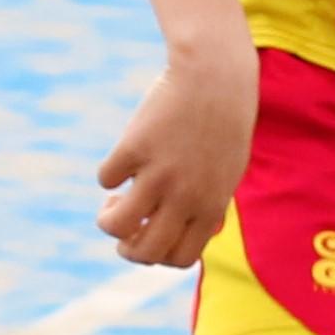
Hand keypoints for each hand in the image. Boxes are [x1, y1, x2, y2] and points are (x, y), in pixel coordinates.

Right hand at [93, 37, 259, 269]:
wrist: (215, 76)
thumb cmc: (224, 124)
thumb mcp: (227, 171)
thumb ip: (211, 206)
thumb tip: (194, 234)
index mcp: (210, 206)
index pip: (180, 259)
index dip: (159, 254)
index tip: (153, 232)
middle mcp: (185, 196)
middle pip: (145, 252)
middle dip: (126, 249)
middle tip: (125, 227)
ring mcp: (158, 172)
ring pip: (115, 225)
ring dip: (108, 220)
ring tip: (115, 200)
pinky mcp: (135, 147)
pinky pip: (106, 178)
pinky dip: (109, 174)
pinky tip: (124, 158)